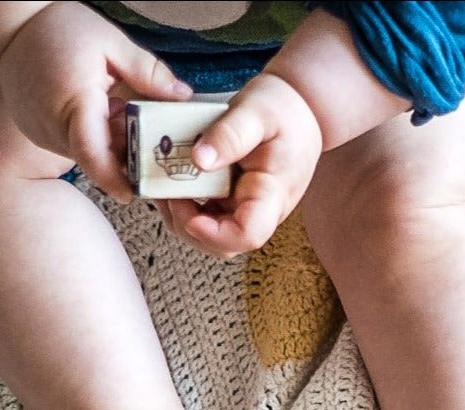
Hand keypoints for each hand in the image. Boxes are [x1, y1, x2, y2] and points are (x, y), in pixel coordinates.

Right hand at [0, 3, 191, 201]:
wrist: (12, 31)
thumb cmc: (59, 30)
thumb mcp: (110, 42)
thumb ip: (147, 71)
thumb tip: (181, 97)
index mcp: (75, 101)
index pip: (93, 152)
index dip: (114, 177)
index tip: (132, 193)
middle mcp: (54, 126)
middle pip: (96, 157)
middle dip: (125, 156)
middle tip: (151, 149)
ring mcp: (43, 135)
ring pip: (86, 152)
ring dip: (109, 143)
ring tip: (119, 111)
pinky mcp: (40, 136)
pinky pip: (73, 145)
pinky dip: (93, 136)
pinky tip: (100, 110)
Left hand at [158, 73, 321, 257]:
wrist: (301, 109)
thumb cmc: (285, 109)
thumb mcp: (258, 112)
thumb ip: (230, 135)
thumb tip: (199, 161)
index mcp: (272, 194)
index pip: (247, 234)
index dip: (215, 234)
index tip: (191, 215)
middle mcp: (259, 212)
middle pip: (222, 244)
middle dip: (188, 225)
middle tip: (166, 191)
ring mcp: (245, 211)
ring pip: (209, 236)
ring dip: (181, 217)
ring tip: (163, 185)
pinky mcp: (232, 205)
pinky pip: (205, 218)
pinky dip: (184, 205)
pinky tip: (171, 183)